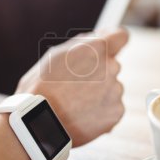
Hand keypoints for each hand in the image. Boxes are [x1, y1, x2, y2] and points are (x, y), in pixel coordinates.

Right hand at [16, 28, 127, 145]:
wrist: (38, 123)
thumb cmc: (41, 87)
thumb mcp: (55, 55)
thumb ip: (82, 45)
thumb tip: (99, 38)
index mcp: (96, 48)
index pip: (121, 36)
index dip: (114, 42)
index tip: (108, 49)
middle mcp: (111, 67)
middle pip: (111, 65)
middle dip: (98, 73)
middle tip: (75, 85)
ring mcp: (115, 91)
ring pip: (112, 88)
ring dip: (99, 94)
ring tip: (75, 103)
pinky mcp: (116, 112)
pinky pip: (112, 108)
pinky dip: (100, 112)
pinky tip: (82, 115)